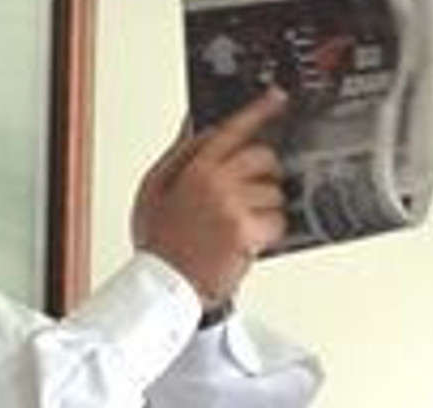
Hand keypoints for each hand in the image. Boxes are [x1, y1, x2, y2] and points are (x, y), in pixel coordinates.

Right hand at [131, 86, 288, 308]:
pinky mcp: (246, 231)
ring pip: (274, 193)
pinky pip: (277, 221)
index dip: (259, 110)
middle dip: (265, 173)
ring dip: (265, 209)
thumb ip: (179, 153)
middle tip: (252, 193)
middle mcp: (215, 182)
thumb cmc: (160, 242)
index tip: (277, 98)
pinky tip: (246, 241)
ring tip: (239, 226)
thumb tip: (194, 124)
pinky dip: (268, 233)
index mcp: (193, 168)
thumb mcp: (154, 189)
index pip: (232, 129)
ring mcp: (232, 206)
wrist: (163, 284)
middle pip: (263, 157)